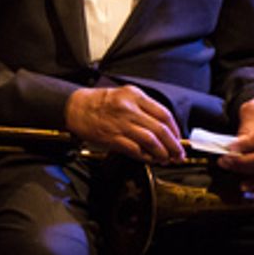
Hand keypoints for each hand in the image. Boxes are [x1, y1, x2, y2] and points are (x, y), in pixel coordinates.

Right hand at [65, 85, 184, 163]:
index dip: (175, 130)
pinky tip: (150, 159)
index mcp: (135, 96)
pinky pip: (135, 149)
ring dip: (162, 153)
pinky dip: (146, 157)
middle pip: (161, 129)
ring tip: (166, 158)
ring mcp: (121, 124)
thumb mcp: (124, 95)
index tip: (178, 139)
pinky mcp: (112, 138)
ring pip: (151, 140)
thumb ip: (144, 107)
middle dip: (173, 145)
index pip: (164, 114)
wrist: (75, 108)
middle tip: (178, 154)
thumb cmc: (98, 103)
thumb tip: (163, 127)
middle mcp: (129, 109)